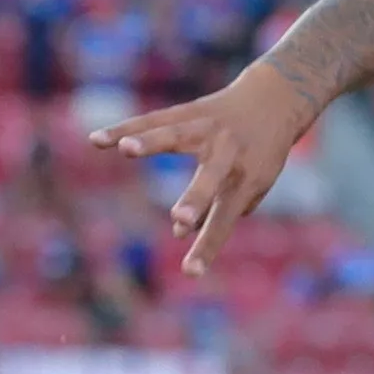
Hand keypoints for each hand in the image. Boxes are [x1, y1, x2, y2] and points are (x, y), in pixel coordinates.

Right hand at [88, 64, 320, 276]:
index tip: (191, 272)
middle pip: (210, 179)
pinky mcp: (191, 111)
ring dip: (151, 142)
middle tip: (180, 217)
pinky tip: (98, 140)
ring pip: (177, 135)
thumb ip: (219, 211)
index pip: (225, 219)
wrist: (275, 101)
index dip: (207, 245)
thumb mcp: (252, 186)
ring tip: (126, 149)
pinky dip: (126, 128)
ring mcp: (209, 129)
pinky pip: (154, 119)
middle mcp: (230, 154)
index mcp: (248, 180)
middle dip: (195, 198)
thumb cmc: (260, 156)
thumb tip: (180, 231)